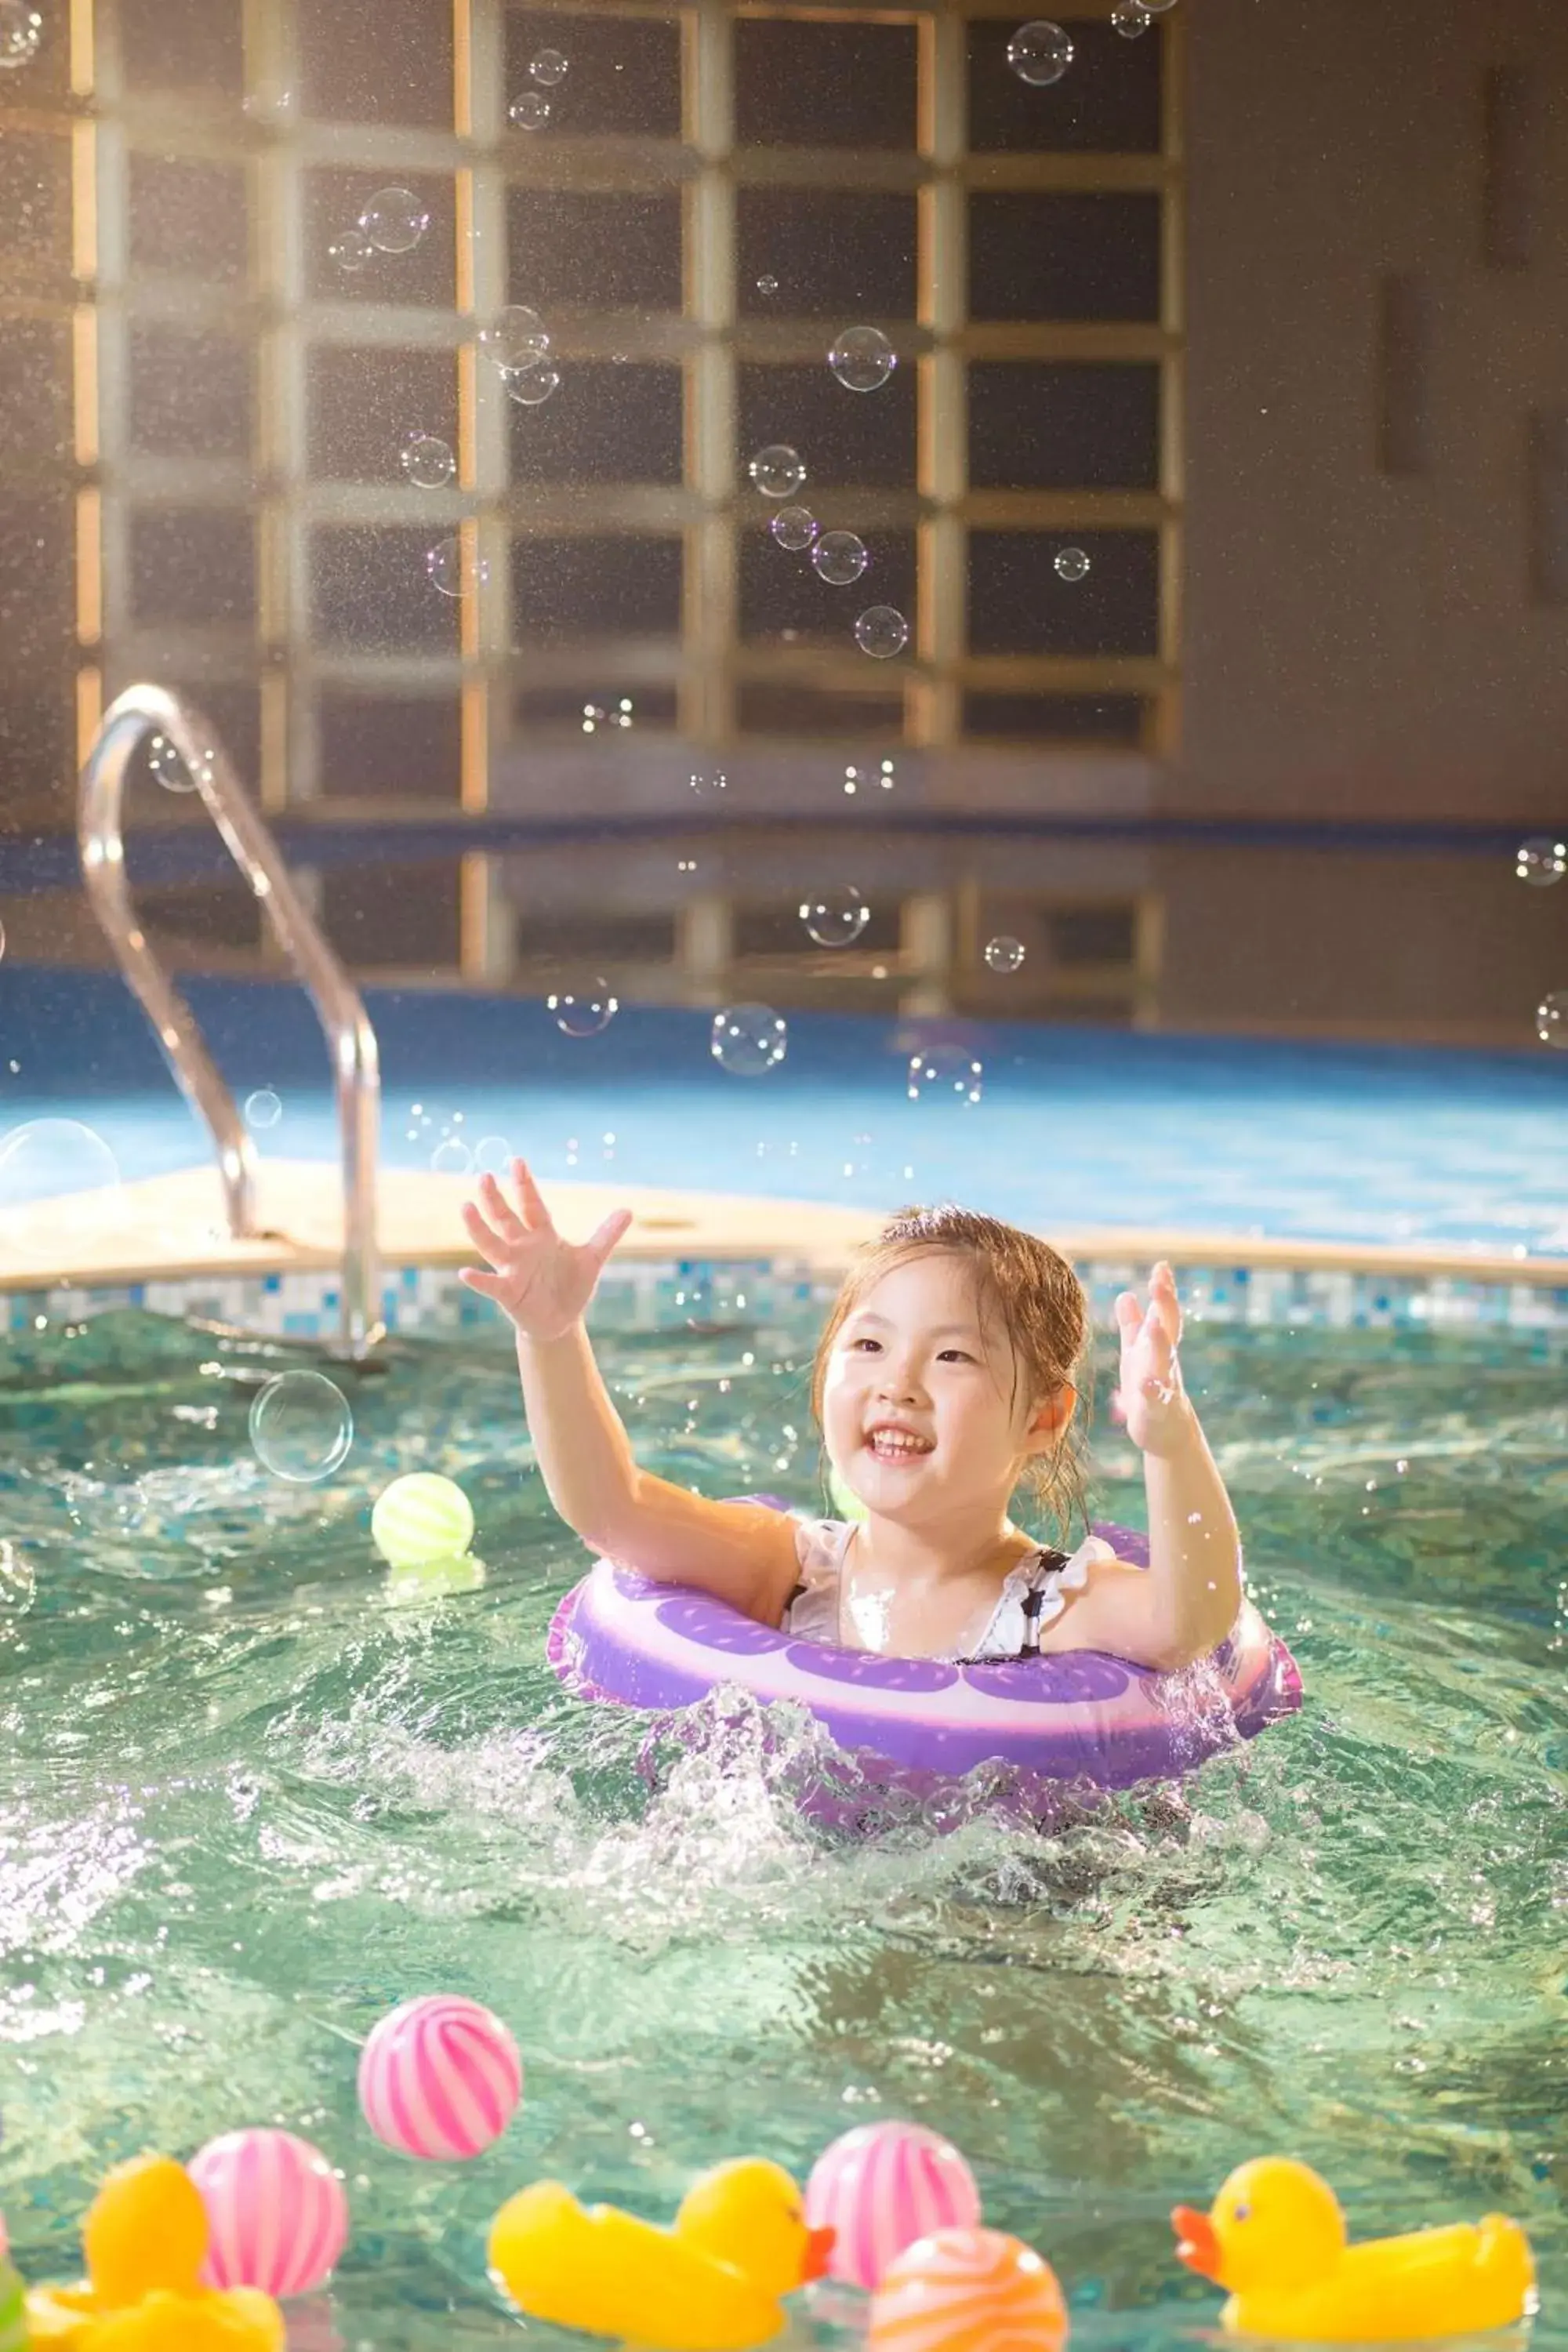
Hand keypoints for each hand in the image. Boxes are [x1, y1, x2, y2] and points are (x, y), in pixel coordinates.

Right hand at [459, 1160, 631, 1342]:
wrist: (561, 1321)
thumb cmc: (571, 1286)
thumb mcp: (592, 1259)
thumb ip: (606, 1235)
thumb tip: (627, 1210)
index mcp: (542, 1236)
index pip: (532, 1205)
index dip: (525, 1185)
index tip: (517, 1161)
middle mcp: (523, 1248)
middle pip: (506, 1219)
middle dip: (495, 1199)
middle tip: (485, 1176)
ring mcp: (513, 1269)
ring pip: (491, 1245)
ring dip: (478, 1228)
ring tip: (465, 1207)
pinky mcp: (509, 1293)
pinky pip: (491, 1284)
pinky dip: (479, 1280)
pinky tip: (465, 1273)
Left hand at [1112, 1261, 1191, 1456]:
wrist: (1165, 1432)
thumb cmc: (1149, 1387)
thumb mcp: (1137, 1353)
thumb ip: (1132, 1325)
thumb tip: (1126, 1294)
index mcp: (1159, 1345)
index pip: (1165, 1313)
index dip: (1164, 1291)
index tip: (1162, 1266)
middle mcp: (1165, 1360)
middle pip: (1168, 1329)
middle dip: (1166, 1306)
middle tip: (1161, 1282)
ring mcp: (1165, 1384)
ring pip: (1164, 1361)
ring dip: (1160, 1342)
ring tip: (1154, 1325)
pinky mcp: (1157, 1409)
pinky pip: (1155, 1399)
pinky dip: (1150, 1390)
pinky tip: (1143, 1382)